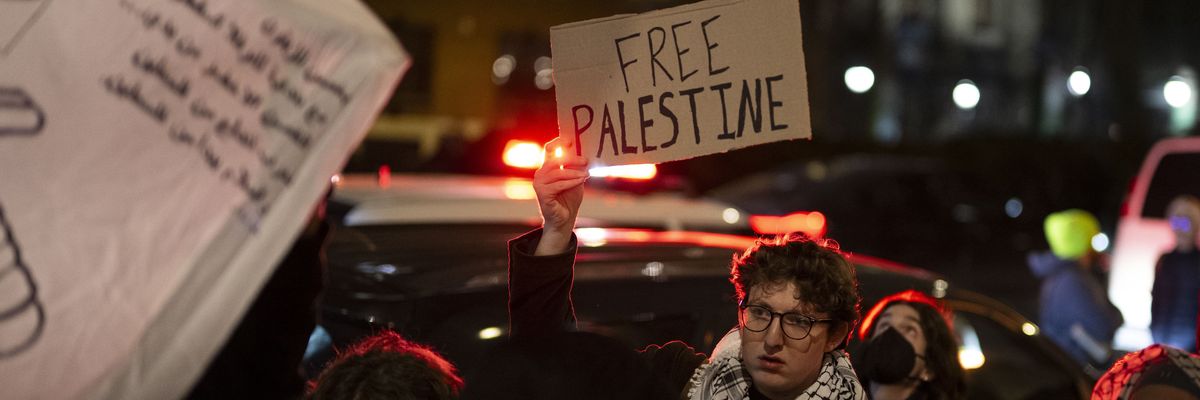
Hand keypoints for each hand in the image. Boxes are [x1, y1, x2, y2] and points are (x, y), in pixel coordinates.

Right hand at [533, 137, 588, 254]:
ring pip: (557, 172)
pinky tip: (581, 181)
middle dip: (571, 158)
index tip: (571, 139)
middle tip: (586, 160)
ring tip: (586, 175)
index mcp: (547, 167)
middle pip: (554, 159)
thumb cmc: (569, 198)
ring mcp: (539, 184)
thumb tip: (585, 154)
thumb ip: (577, 167)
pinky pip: (558, 185)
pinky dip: (571, 182)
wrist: (565, 218)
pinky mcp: (542, 194)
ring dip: (574, 173)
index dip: (558, 142)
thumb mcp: (575, 178)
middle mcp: (541, 173)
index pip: (549, 149)